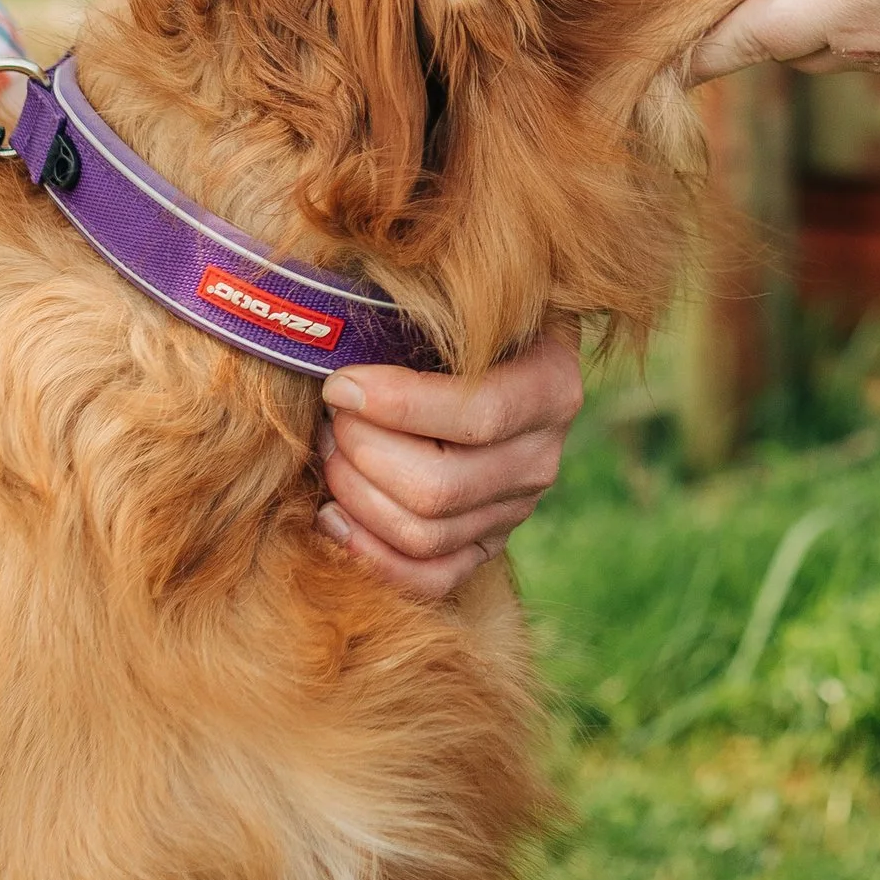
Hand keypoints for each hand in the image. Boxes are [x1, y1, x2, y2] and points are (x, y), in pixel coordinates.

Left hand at [318, 324, 581, 601]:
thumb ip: (422, 308)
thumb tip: (343, 321)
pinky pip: (431, 578)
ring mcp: (515, 509)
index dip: (397, 406)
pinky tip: (332, 516)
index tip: (340, 384)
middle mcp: (542, 457)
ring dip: (356, 496)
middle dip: (364, 452)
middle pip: (440, 487)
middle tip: (330, 418)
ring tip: (328, 454)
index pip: (477, 416)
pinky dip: (371, 557)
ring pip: (425, 533)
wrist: (488, 358)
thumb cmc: (455, 321)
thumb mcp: (459, 302)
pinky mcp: (485, 545)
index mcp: (551, 387)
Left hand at [694, 0, 879, 92]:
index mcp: (834, 12)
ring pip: (825, 36)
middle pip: (777, 39)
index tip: (639, 57)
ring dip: (794, 12)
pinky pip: (872, 31)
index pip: (736, 39)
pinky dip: (848, 7)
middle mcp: (858, 46)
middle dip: (735, 26)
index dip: (686, 47)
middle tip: (693, 5)